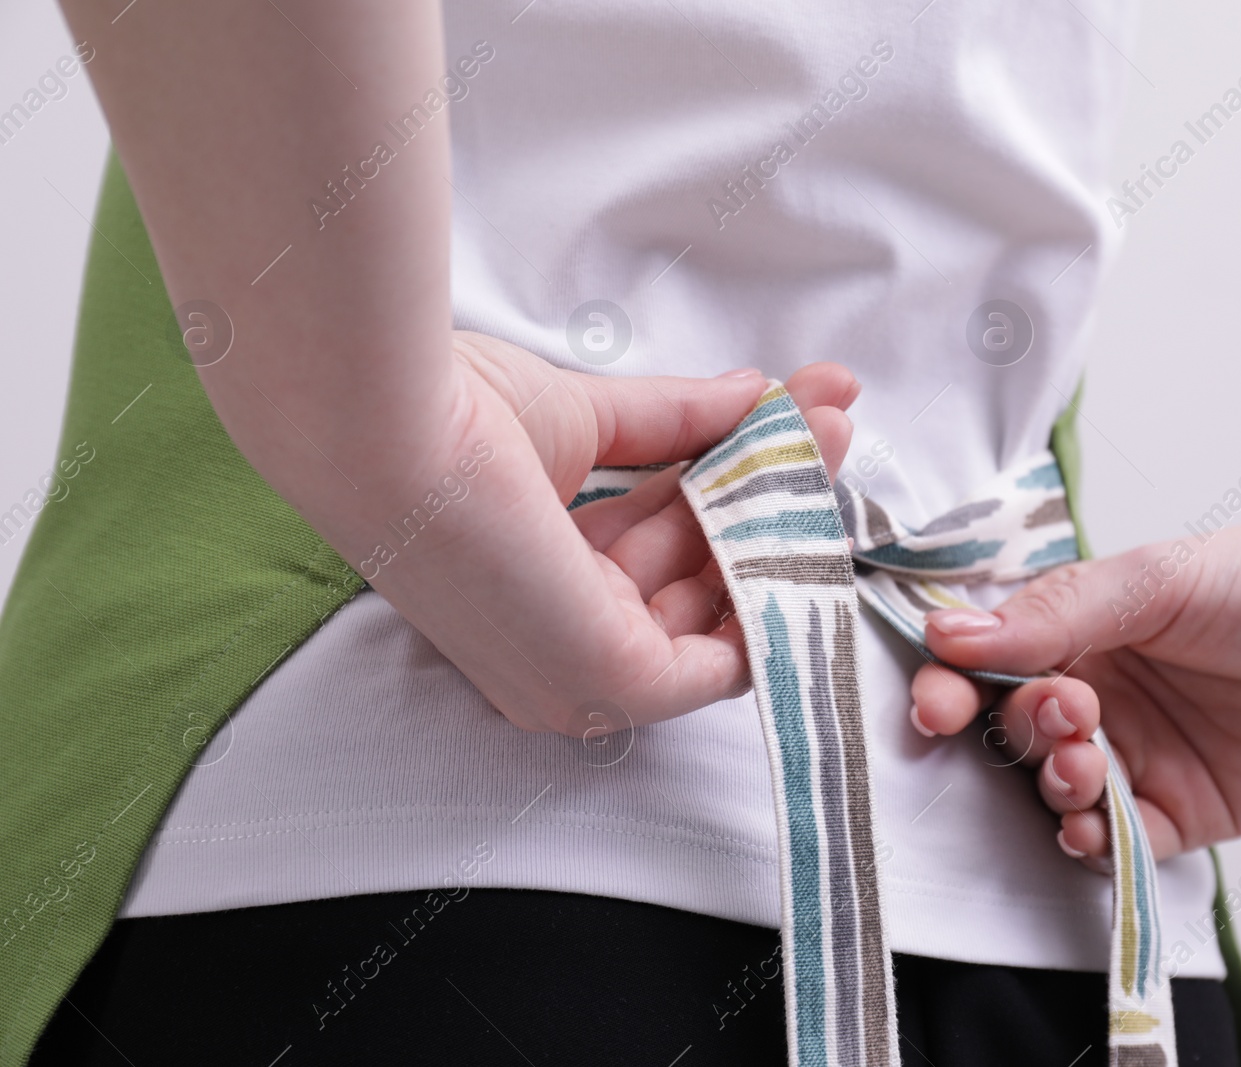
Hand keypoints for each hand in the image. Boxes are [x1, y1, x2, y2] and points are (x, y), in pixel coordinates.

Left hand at [356, 331, 855, 735]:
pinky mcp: (611, 680)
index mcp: (538, 594)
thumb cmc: (447, 421)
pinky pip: (728, 659)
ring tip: (832, 430)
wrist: (390, 425)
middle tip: (827, 423)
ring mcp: (582, 674)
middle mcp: (558, 649)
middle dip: (772, 493)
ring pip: (720, 606)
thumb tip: (758, 394)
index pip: (658, 556)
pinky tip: (819, 504)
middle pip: (700, 578)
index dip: (727, 491)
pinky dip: (777, 589)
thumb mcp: (587, 427)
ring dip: (785, 519)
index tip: (780, 429)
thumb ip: (678, 423)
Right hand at [907, 500, 1240, 866]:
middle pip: (1014, 735)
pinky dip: (1094, 846)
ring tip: (1087, 764)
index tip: (937, 705)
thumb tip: (949, 636)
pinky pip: (1119, 847)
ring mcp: (1138, 760)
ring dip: (1054, 788)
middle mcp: (1096, 697)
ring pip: (1057, 794)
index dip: (951, 690)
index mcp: (1075, 633)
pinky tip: (1094, 831)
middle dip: (1018, 734)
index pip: (985, 668)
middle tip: (1063, 716)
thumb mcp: (1157, 581)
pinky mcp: (1184, 813)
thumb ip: (1055, 614)